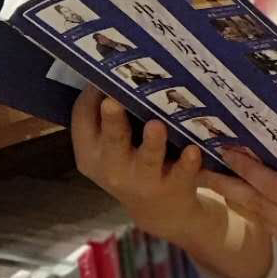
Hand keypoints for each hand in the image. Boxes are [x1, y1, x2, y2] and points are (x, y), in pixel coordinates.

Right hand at [70, 87, 223, 247]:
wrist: (158, 211)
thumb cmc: (130, 164)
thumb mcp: (108, 148)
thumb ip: (107, 118)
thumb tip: (113, 66)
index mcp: (90, 152)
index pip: (83, 119)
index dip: (92, 96)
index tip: (104, 71)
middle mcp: (111, 167)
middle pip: (110, 140)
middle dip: (112, 121)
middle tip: (113, 101)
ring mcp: (143, 179)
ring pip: (147, 158)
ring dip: (152, 142)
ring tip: (156, 125)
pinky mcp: (173, 186)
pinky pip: (181, 173)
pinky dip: (187, 162)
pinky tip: (193, 150)